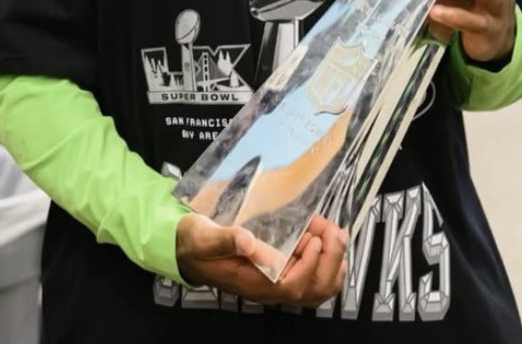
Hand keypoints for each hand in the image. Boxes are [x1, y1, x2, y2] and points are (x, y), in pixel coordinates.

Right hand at [175, 212, 346, 307]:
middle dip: (329, 261)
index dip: (309, 265)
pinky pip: (312, 282)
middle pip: (311, 290)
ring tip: (334, 234)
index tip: (313, 237)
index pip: (291, 286)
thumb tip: (248, 240)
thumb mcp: (205, 237)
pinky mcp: (279, 275)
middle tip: (333, 231)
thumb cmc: (196, 243)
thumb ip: (226, 239)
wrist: (187, 250)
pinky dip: (327, 265)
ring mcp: (275, 285)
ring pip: (316, 289)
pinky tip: (327, 244)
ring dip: (332, 263)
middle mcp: (268, 289)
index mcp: (252, 282)